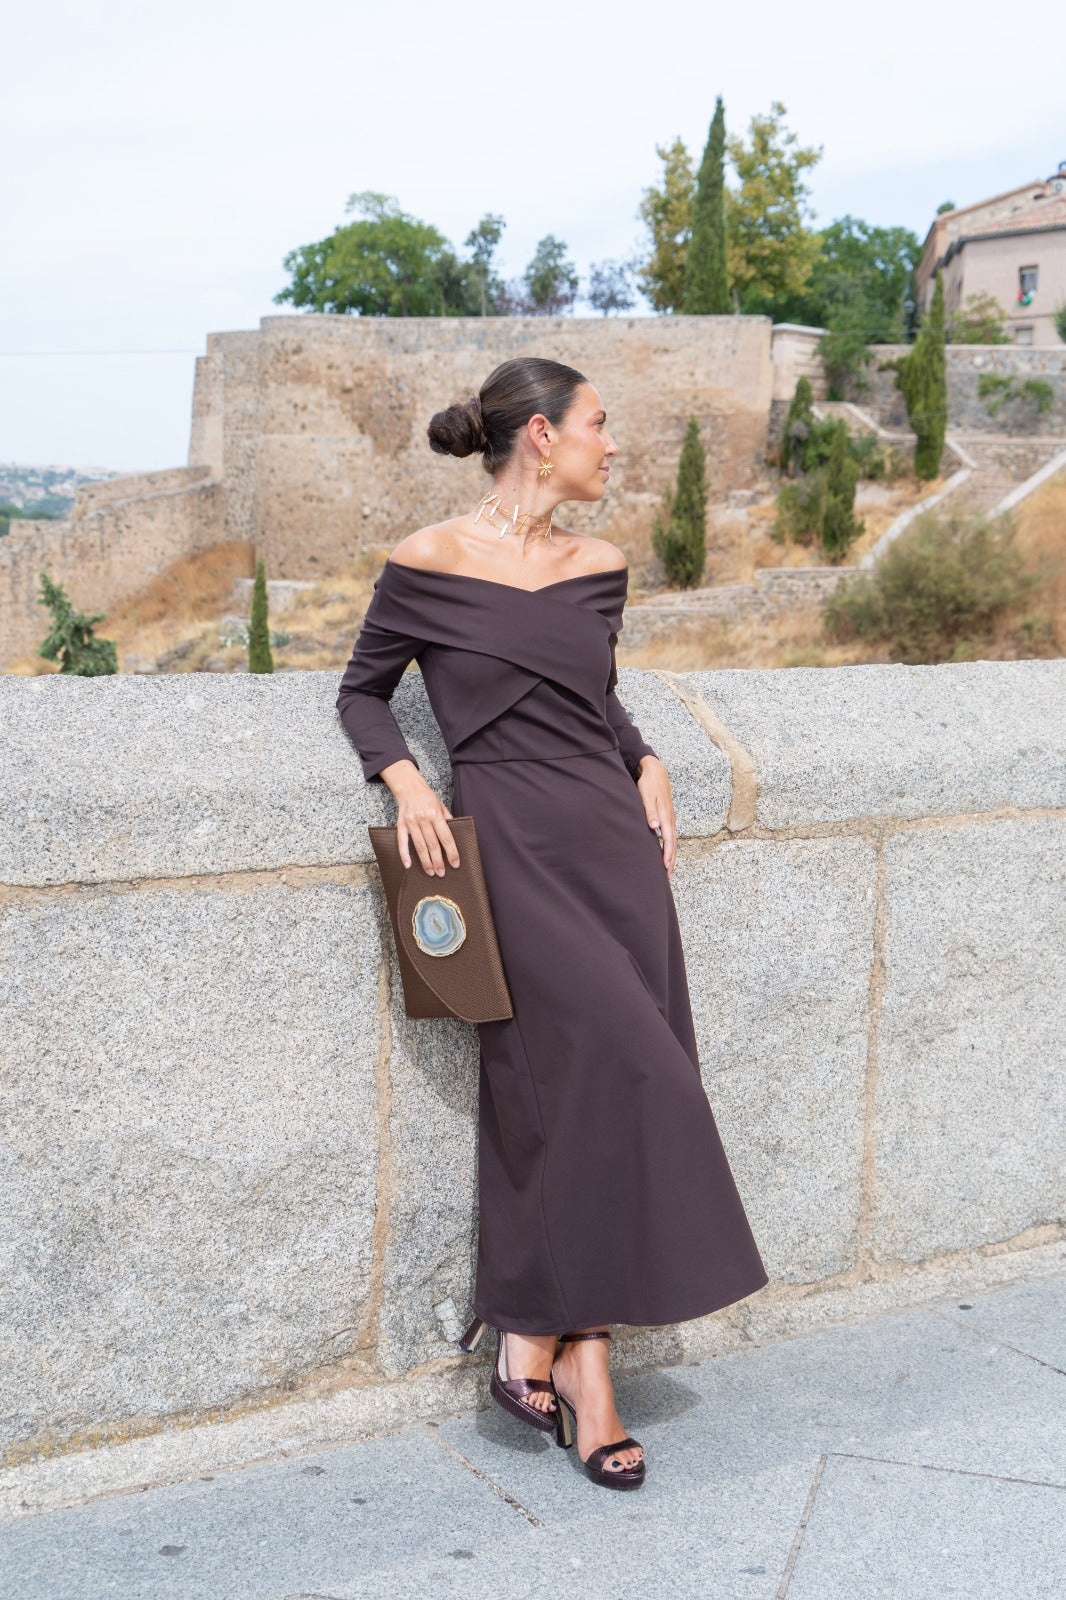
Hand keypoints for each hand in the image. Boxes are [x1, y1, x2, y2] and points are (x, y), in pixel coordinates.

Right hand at [379, 760, 460, 875]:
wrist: (409, 787)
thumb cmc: (428, 798)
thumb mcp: (442, 806)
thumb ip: (448, 821)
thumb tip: (455, 838)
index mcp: (435, 814)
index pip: (446, 837)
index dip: (451, 852)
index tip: (455, 864)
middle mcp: (423, 818)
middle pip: (432, 844)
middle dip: (438, 861)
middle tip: (442, 873)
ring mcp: (411, 822)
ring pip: (419, 846)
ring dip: (425, 861)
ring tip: (431, 872)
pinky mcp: (401, 825)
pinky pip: (402, 842)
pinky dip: (404, 854)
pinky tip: (408, 865)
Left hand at [636, 755, 675, 877]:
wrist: (654, 769)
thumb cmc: (648, 783)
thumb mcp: (646, 795)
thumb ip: (650, 811)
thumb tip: (654, 826)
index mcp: (666, 815)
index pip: (668, 840)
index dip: (667, 854)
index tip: (666, 867)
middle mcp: (670, 818)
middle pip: (673, 843)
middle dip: (671, 860)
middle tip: (668, 876)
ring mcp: (670, 817)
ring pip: (672, 840)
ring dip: (671, 855)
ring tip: (668, 869)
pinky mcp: (667, 816)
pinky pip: (670, 835)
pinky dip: (669, 846)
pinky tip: (665, 851)